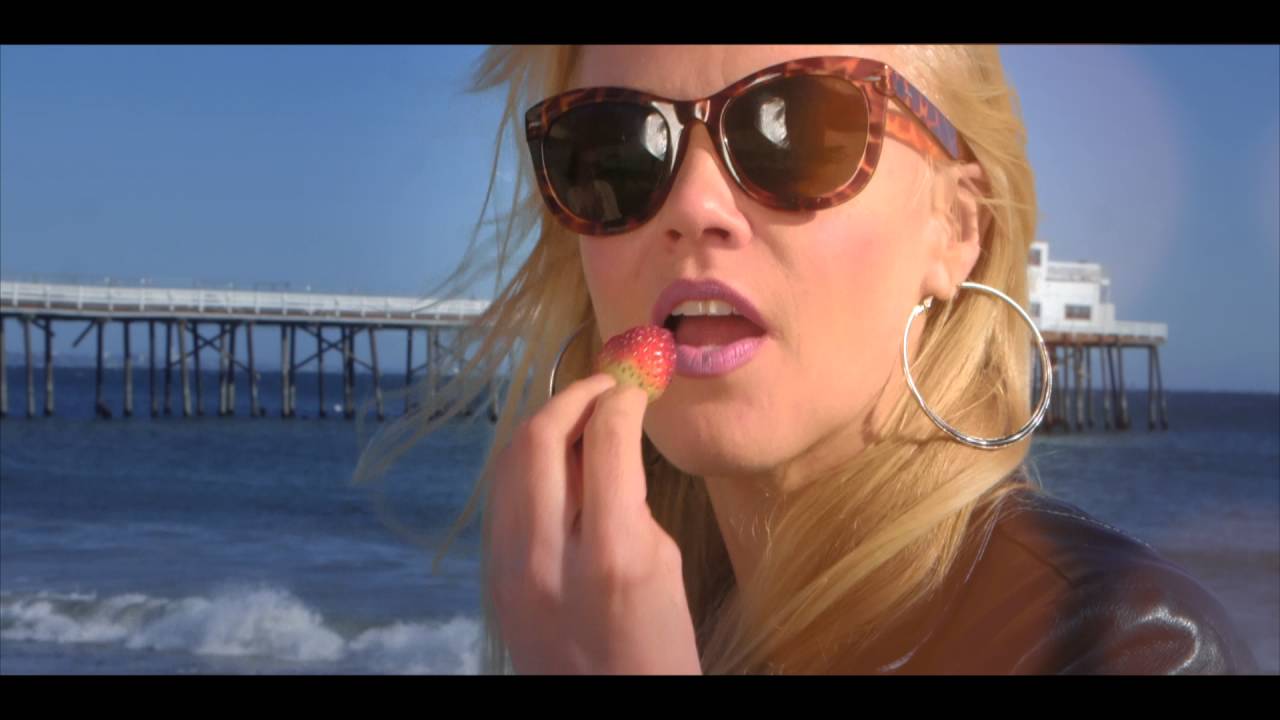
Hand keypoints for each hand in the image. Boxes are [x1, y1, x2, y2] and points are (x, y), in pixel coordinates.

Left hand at [486, 373, 701, 674]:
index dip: (620, 398)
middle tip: (602, 386)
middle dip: (571, 397)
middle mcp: (546, 557)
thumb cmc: (659, 648)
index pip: (605, 441)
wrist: (607, 711)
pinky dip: (525, 466)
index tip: (633, 385)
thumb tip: (604, 445)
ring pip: (507, 462)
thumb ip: (630, 501)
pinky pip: (501, 498)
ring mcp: (507, 569)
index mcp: (611, 555)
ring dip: (543, 426)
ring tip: (577, 416)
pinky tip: (552, 465)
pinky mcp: (490, 579)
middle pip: (538, 439)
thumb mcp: (665, 566)